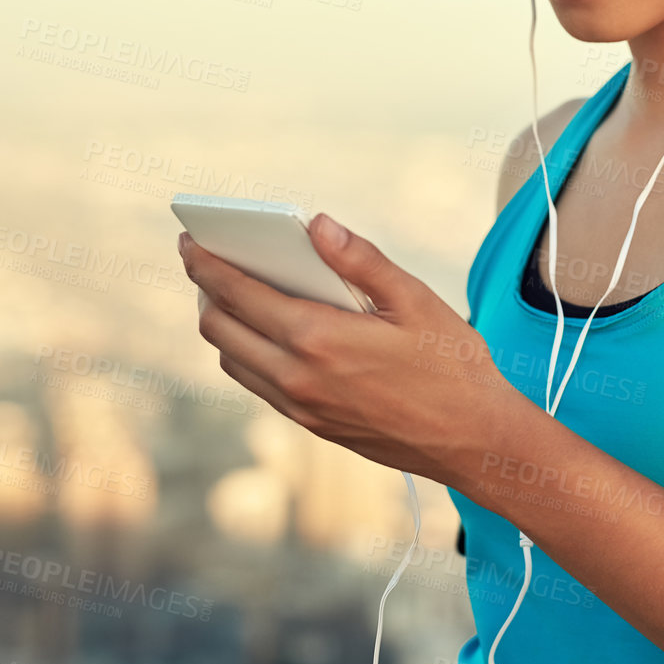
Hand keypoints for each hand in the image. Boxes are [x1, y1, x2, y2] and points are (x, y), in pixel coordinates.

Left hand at [178, 214, 514, 484]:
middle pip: (218, 328)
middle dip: (204, 289)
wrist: (473, 439)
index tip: (190, 241)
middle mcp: (297, 377)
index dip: (205, 263)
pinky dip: (246, 353)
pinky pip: (257, 384)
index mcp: (317, 338)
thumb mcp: (414, 299)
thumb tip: (316, 224)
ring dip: (222, 324)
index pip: (236, 293)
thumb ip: (360, 259)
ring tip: (233, 292)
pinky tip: (268, 332)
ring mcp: (300, 407)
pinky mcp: (311, 426)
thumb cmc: (451, 364)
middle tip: (207, 260)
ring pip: (231, 360)